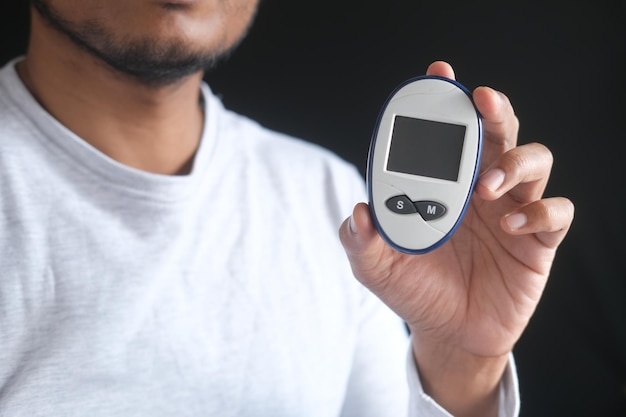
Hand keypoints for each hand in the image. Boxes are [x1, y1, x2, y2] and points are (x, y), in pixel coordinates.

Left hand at [339, 61, 573, 416]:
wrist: (447, 333)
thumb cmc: (413, 290)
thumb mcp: (375, 267)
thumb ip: (361, 240)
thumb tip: (359, 212)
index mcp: (442, 184)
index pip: (448, 133)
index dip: (446, 102)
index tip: (439, 75)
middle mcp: (480, 188)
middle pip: (499, 131)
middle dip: (492, 110)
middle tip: (479, 102)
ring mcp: (512, 210)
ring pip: (535, 159)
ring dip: (514, 163)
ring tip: (486, 189)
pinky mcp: (537, 241)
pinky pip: (556, 212)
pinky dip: (540, 211)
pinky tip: (511, 227)